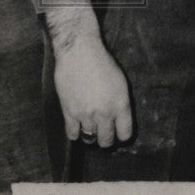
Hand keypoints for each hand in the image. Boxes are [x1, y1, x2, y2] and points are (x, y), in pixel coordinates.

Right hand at [51, 14, 132, 147]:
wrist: (80, 53)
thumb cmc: (103, 63)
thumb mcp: (121, 83)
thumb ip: (121, 103)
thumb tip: (119, 119)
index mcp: (121, 104)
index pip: (125, 134)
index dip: (122, 135)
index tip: (119, 133)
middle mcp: (105, 113)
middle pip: (106, 141)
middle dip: (106, 139)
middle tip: (104, 135)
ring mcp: (86, 115)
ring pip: (90, 139)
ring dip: (91, 136)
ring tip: (91, 129)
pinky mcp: (69, 113)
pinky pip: (73, 135)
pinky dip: (76, 133)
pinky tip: (78, 126)